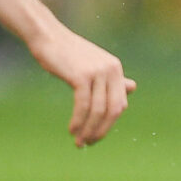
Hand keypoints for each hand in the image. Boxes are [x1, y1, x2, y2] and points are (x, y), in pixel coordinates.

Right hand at [25, 23, 132, 145]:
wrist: (47, 37)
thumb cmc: (68, 53)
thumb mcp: (95, 65)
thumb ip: (112, 79)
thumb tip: (132, 88)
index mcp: (116, 69)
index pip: (119, 104)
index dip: (109, 123)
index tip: (96, 135)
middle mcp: (111, 70)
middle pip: (113, 110)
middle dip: (102, 130)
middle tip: (89, 144)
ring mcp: (98, 73)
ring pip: (99, 111)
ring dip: (89, 130)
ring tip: (79, 142)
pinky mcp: (81, 76)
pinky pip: (84, 105)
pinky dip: (79, 121)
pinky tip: (72, 130)